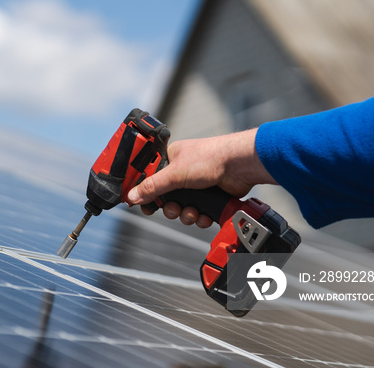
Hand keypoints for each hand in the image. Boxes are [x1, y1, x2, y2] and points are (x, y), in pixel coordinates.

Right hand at [126, 128, 275, 227]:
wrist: (240, 166)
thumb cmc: (211, 156)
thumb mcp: (175, 173)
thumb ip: (152, 186)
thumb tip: (132, 195)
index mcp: (170, 160)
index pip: (149, 178)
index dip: (145, 192)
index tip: (142, 204)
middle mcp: (181, 172)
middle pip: (165, 198)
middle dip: (170, 208)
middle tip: (173, 208)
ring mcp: (195, 185)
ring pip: (181, 208)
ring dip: (186, 214)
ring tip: (193, 211)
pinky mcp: (208, 197)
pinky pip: (196, 213)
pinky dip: (200, 217)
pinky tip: (204, 214)